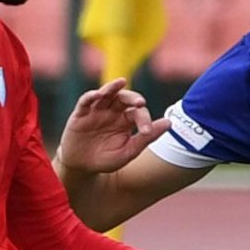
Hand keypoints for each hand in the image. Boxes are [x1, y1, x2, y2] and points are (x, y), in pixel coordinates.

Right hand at [56, 78, 171, 174]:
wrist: (82, 168)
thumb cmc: (106, 159)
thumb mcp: (128, 151)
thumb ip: (147, 138)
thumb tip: (170, 122)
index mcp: (126, 120)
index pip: (138, 112)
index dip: (144, 119)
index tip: (146, 132)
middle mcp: (112, 111)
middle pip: (124, 97)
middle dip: (132, 97)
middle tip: (140, 102)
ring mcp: (96, 111)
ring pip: (106, 93)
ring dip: (112, 87)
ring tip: (121, 82)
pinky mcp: (80, 114)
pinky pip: (85, 101)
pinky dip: (91, 96)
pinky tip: (98, 95)